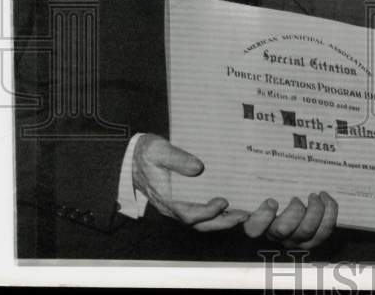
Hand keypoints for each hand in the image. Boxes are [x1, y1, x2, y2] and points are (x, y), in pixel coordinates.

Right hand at [131, 134, 246, 230]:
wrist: (131, 158)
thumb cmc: (146, 153)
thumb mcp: (159, 151)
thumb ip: (178, 159)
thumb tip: (198, 167)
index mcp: (166, 198)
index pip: (189, 213)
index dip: (207, 211)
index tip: (224, 202)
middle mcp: (172, 207)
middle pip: (198, 224)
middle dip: (222, 222)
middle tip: (243, 216)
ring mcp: (176, 207)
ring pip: (200, 222)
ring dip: (221, 220)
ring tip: (242, 214)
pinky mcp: (180, 202)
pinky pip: (199, 214)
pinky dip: (214, 214)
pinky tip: (230, 207)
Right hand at [240, 192, 337, 249]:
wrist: (295, 204)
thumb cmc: (274, 194)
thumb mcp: (259, 192)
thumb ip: (247, 193)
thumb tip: (234, 191)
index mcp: (258, 224)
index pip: (254, 229)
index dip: (263, 217)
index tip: (272, 201)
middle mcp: (276, 235)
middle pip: (284, 230)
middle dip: (294, 211)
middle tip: (296, 198)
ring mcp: (296, 239)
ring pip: (307, 231)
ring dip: (314, 210)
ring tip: (314, 196)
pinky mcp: (314, 238)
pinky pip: (325, 229)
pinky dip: (329, 211)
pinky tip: (325, 197)